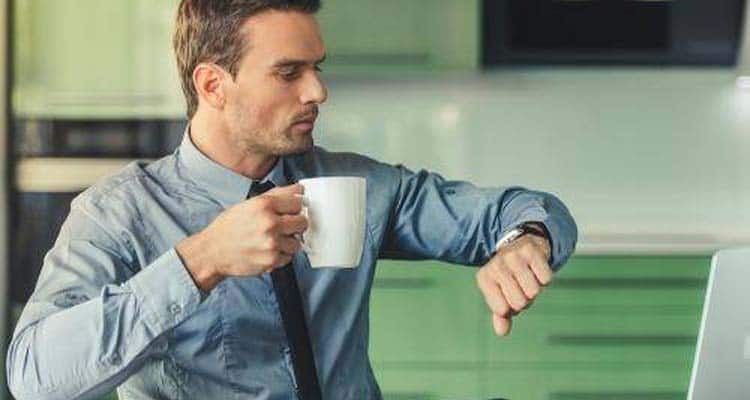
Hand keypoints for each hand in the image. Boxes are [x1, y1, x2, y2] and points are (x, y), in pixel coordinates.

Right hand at [176, 183, 307, 290]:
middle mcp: (270, 223)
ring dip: (288, 242)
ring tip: (273, 240)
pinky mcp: (271, 260)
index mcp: (265, 205)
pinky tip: (268, 250)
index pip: (298, 202)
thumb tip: (299, 189)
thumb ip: (277, 194)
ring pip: (297, 242)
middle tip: (284, 227)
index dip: (295, 207)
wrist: (213, 251)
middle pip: (303, 222)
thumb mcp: (250, 203)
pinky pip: (289, 257)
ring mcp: (272, 243)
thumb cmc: (229, 227)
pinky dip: (281, 255)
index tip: (291, 211)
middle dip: (295, 224)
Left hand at [475, 234, 551, 335]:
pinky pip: (546, 279)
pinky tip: (536, 268)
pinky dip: (545, 277)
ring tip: (528, 276)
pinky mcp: (531, 251)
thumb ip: (501, 315)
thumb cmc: (509, 275)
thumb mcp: (500, 294)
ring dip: (535, 288)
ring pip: (534, 292)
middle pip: (520, 302)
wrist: (520, 243)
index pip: (502, 310)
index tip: (508, 295)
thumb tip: (501, 332)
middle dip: (524, 299)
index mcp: (485, 278)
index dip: (511, 308)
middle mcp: (496, 266)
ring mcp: (513, 257)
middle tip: (520, 285)